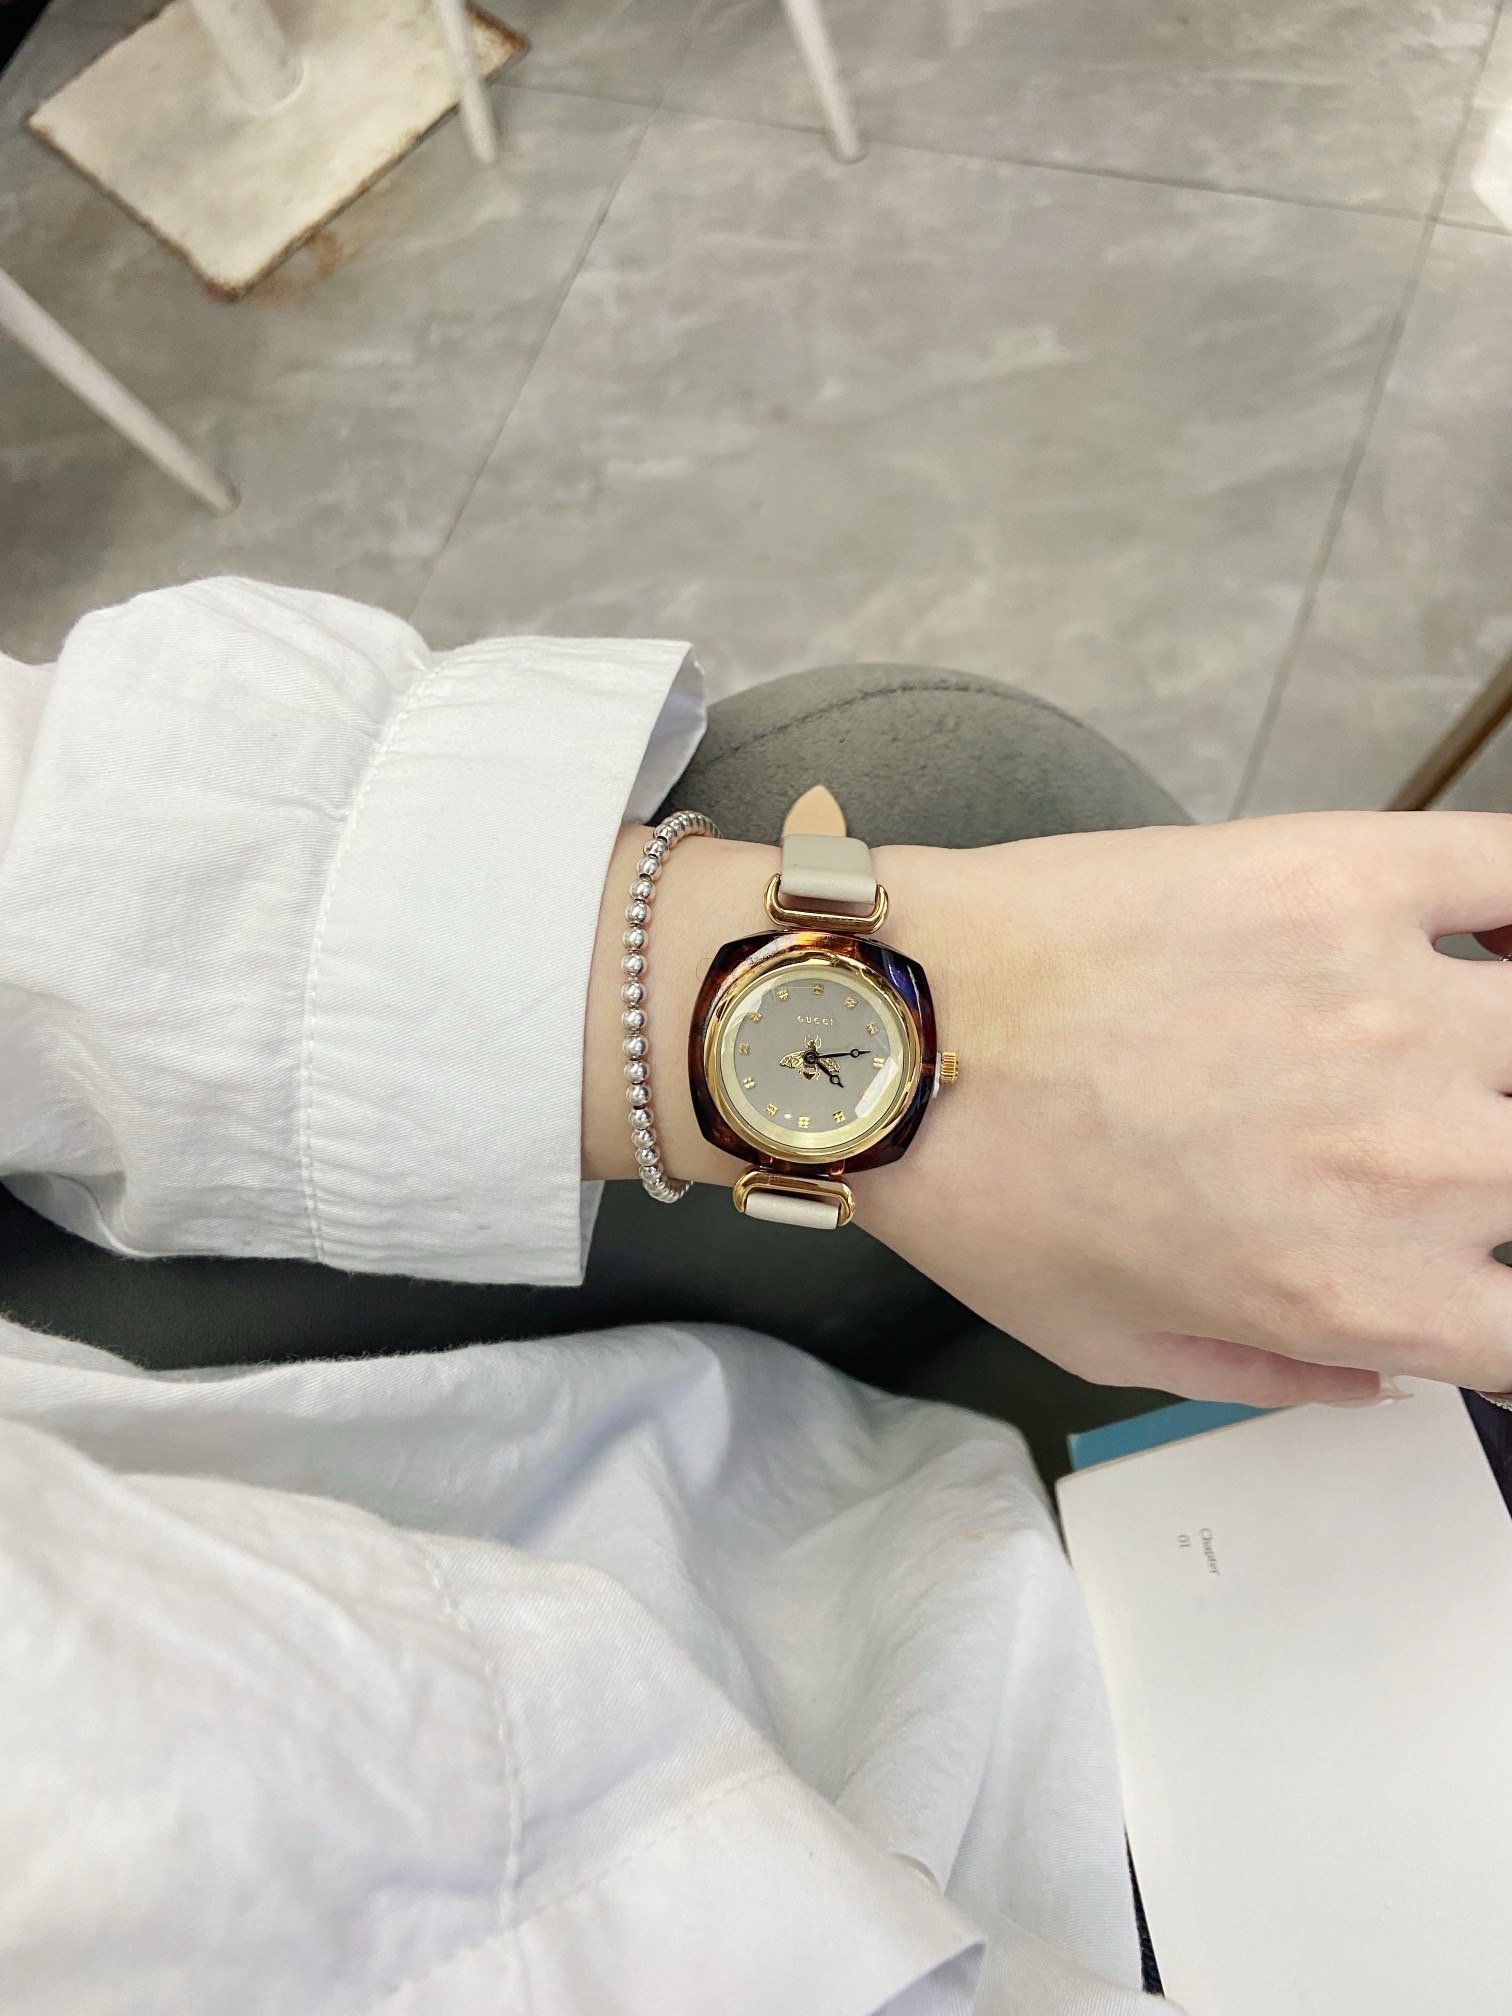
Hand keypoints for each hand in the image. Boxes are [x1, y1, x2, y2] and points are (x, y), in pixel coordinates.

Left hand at [859, 814, 1511, 1405]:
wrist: (896, 1027)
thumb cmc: (981, 1190)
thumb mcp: (1110, 1348)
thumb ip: (1271, 1376)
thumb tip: (1380, 1377)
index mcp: (1356, 1292)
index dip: (1509, 1312)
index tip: (1476, 1278)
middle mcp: (1412, 1160)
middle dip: (1500, 1183)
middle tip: (1437, 1155)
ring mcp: (1396, 1004)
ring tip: (1461, 1055)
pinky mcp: (1351, 875)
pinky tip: (1498, 934)